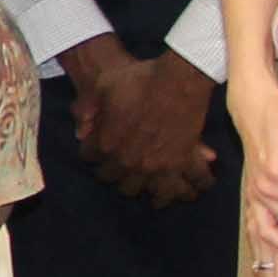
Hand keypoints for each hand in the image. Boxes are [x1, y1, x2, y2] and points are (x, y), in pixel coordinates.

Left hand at [62, 35, 220, 207]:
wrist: (175, 77)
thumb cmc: (139, 78)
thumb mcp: (104, 86)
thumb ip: (88, 108)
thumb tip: (80, 131)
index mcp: (106, 145)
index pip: (94, 162)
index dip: (96, 158)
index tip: (101, 157)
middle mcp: (129, 162)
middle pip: (125, 186)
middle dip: (125, 183)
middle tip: (129, 180)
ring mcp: (157, 165)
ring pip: (157, 193)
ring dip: (160, 196)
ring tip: (160, 199)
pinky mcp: (184, 160)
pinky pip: (192, 180)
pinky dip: (198, 185)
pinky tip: (198, 189)